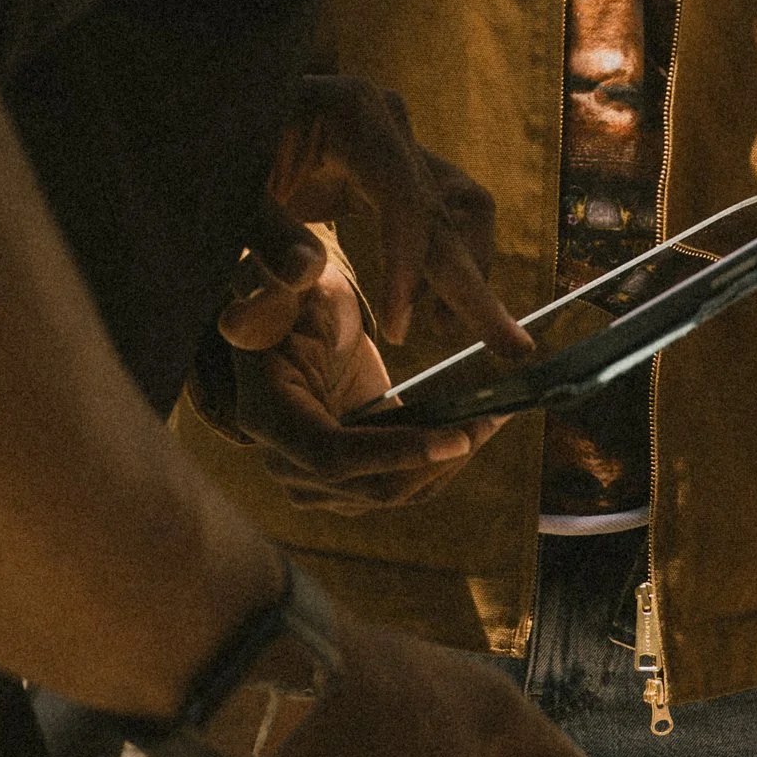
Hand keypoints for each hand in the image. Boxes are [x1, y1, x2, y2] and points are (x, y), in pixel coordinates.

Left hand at [220, 77, 527, 361]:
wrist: (209, 118)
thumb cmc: (213, 151)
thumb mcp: (226, 194)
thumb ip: (260, 234)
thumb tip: (304, 272)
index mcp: (354, 113)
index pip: (404, 199)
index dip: (408, 270)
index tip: (404, 334)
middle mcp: (389, 123)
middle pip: (446, 209)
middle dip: (473, 285)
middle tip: (512, 347)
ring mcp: (396, 143)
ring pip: (460, 213)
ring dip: (466, 273)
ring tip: (453, 337)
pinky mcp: (392, 169)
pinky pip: (437, 218)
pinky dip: (441, 265)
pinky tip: (431, 315)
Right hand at [230, 240, 501, 506]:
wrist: (294, 318)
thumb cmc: (288, 291)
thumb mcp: (285, 270)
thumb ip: (283, 264)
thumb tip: (297, 268)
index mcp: (263, 412)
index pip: (329, 455)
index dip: (393, 453)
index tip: (455, 439)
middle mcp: (284, 460)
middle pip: (369, 486)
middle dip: (437, 459)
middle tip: (490, 421)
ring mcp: (317, 479)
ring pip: (394, 492)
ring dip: (449, 462)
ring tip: (493, 419)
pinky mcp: (352, 476)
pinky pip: (404, 482)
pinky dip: (443, 459)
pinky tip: (477, 426)